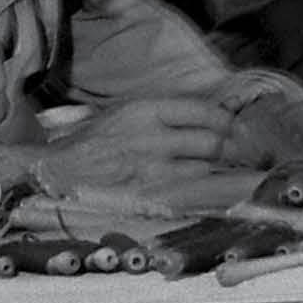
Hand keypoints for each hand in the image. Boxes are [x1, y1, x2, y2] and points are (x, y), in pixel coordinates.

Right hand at [30, 96, 244, 192]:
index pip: (203, 110)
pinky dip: (203, 187)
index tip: (236, 127)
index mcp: (145, 109)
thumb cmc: (88, 143)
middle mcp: (153, 135)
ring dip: (221, 169)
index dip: (227, 120)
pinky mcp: (150, 193)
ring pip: (205, 167)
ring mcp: (153, 167)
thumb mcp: (121, 113)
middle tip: (244, 152)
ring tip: (231, 170)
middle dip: (234, 148)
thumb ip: (157, 114)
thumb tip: (197, 118)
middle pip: (212, 140)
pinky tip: (210, 188)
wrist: (57, 171)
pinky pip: (189, 189)